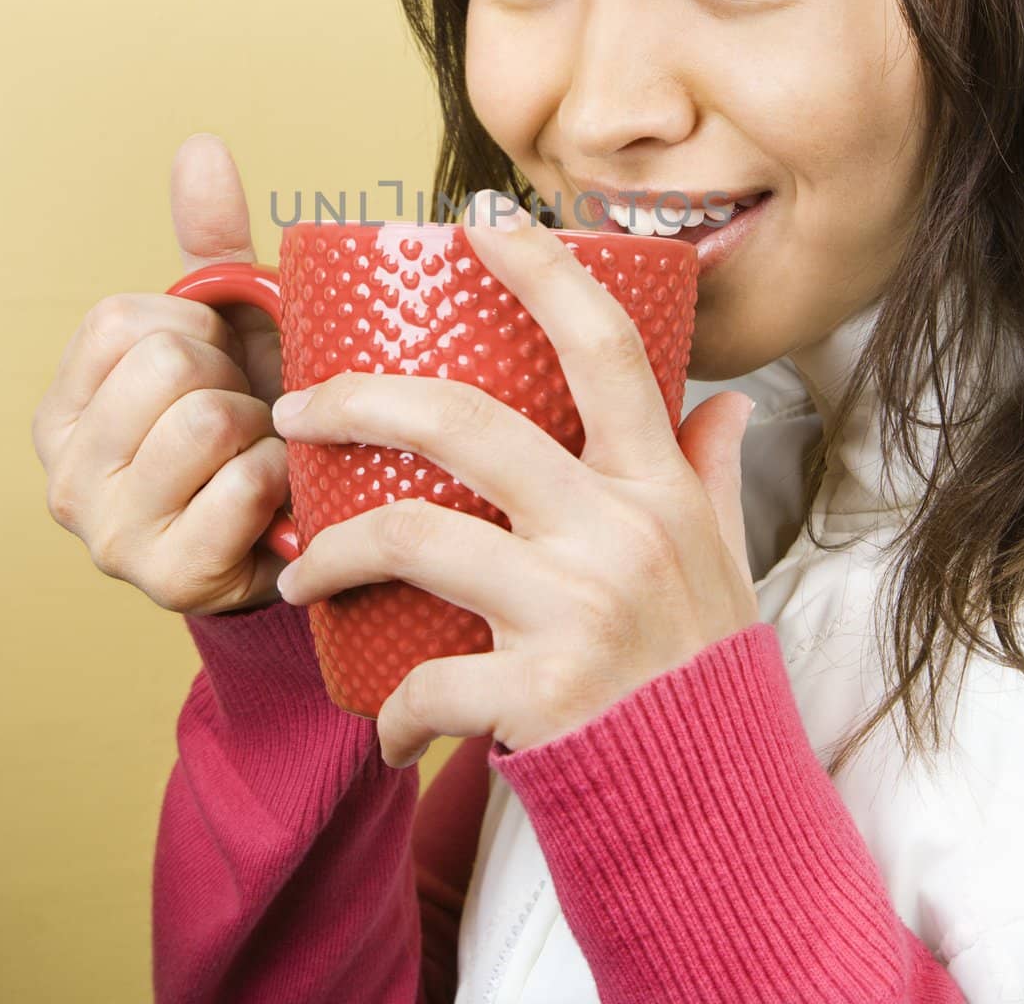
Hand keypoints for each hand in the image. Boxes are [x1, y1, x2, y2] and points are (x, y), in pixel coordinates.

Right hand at [31, 133, 292, 616]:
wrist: (287, 534)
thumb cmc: (251, 421)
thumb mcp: (227, 332)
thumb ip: (210, 245)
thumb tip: (201, 146)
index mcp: (63, 409)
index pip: (121, 322)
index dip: (193, 328)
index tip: (215, 364)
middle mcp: (65, 475)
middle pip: (166, 365)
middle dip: (230, 378)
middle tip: (245, 415)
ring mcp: (110, 535)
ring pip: (206, 420)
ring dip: (262, 427)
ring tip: (260, 452)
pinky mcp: (169, 579)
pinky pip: (244, 483)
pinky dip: (282, 475)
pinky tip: (277, 495)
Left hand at [271, 190, 758, 766]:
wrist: (720, 808)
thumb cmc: (705, 668)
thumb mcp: (723, 557)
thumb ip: (712, 470)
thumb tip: (728, 398)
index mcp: (656, 486)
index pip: (603, 347)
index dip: (540, 269)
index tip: (479, 214)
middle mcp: (617, 532)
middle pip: (464, 424)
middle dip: (359, 402)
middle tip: (295, 408)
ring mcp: (575, 609)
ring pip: (413, 538)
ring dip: (335, 554)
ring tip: (301, 573)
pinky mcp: (537, 693)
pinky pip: (422, 683)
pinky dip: (388, 711)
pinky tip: (383, 729)